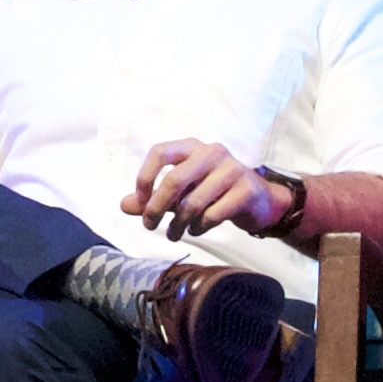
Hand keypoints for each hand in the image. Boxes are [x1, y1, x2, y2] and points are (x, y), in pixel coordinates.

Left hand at [125, 136, 273, 237]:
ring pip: (193, 203)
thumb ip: (152, 198)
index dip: (145, 178)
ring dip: (178, 225)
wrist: (259, 200)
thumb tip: (123, 206)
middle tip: (149, 225)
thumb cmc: (213, 192)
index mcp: (192, 147)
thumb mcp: (181, 193)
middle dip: (156, 208)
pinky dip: (199, 228)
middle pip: (174, 180)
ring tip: (174, 234)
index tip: (140, 201)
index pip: (160, 152)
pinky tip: (197, 230)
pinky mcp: (246, 190)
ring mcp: (232, 169)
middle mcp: (211, 152)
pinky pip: (212, 215)